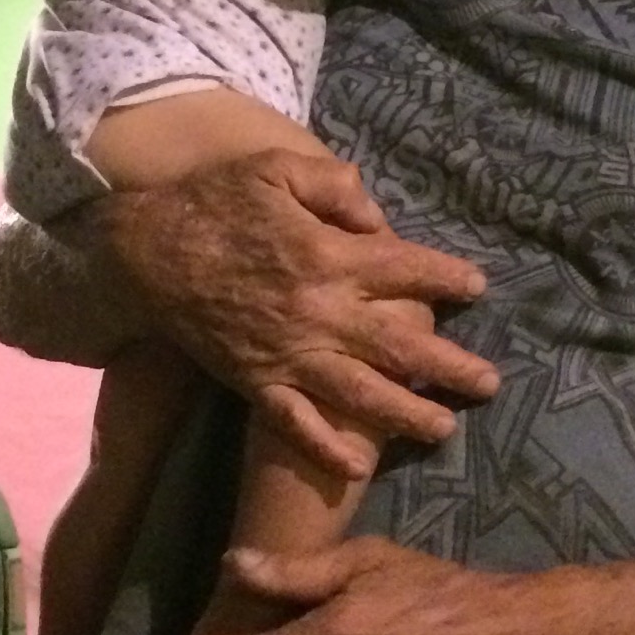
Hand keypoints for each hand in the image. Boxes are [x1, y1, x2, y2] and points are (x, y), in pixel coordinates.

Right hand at [99, 148, 496, 475]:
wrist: (146, 254)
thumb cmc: (214, 203)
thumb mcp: (275, 169)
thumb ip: (333, 185)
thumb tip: (377, 215)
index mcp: (329, 255)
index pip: (405, 268)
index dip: (446, 277)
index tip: (477, 287)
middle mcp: (319, 311)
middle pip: (399, 343)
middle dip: (449, 365)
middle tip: (488, 383)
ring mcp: (288, 353)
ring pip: (359, 392)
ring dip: (406, 413)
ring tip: (444, 429)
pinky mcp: (255, 381)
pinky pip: (293, 422)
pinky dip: (323, 447)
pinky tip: (355, 466)